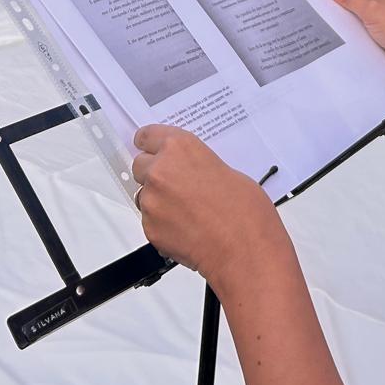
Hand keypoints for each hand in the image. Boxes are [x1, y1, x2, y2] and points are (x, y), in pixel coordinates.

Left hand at [131, 125, 283, 288]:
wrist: (243, 249)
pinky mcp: (149, 228)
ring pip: (144, 195)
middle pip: (140, 165)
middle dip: (154, 173)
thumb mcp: (226, 171)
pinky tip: (186, 228)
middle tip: (176, 185)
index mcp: (180, 147)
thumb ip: (198, 166)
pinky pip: (150, 221)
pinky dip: (163, 224)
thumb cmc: (244, 211)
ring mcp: (152, 200)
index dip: (150, 144)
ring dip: (159, 200)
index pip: (147, 136)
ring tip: (188, 212)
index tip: (151, 148)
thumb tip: (191, 173)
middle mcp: (160, 170)